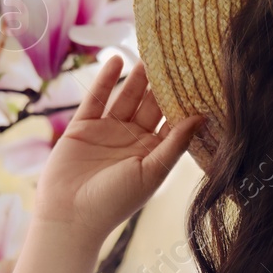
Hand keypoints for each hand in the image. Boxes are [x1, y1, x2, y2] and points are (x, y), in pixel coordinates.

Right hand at [33, 54, 205, 242]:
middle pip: (150, 105)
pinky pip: (96, 99)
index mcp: (153, 152)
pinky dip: (106, 80)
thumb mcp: (152, 171)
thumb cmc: (116, 202)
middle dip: (161, 85)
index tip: (198, 79)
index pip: (171, 121)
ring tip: (150, 56)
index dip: (183, 102)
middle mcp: (132, 139)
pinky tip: (117, 61)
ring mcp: (107, 132)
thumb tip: (201, 117)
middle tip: (175, 58)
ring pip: (126, 98)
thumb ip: (174, 144)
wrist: (71, 216)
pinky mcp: (82, 127)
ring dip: (137, 79)